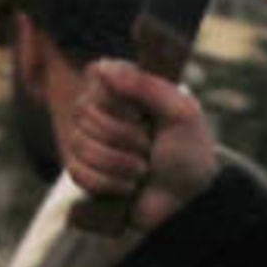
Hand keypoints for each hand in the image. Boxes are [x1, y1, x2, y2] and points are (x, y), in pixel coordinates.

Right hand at [68, 59, 218, 232]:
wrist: (186, 201)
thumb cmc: (189, 152)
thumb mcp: (180, 113)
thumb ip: (146, 85)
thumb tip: (103, 65)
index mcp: (126, 88)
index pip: (96, 78)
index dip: (116, 101)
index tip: (141, 115)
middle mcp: (103, 110)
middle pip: (84, 112)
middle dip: (122, 137)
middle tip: (149, 146)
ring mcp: (91, 142)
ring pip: (79, 144)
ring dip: (119, 163)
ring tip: (143, 170)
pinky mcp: (85, 172)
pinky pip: (77, 172)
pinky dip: (108, 183)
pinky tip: (128, 187)